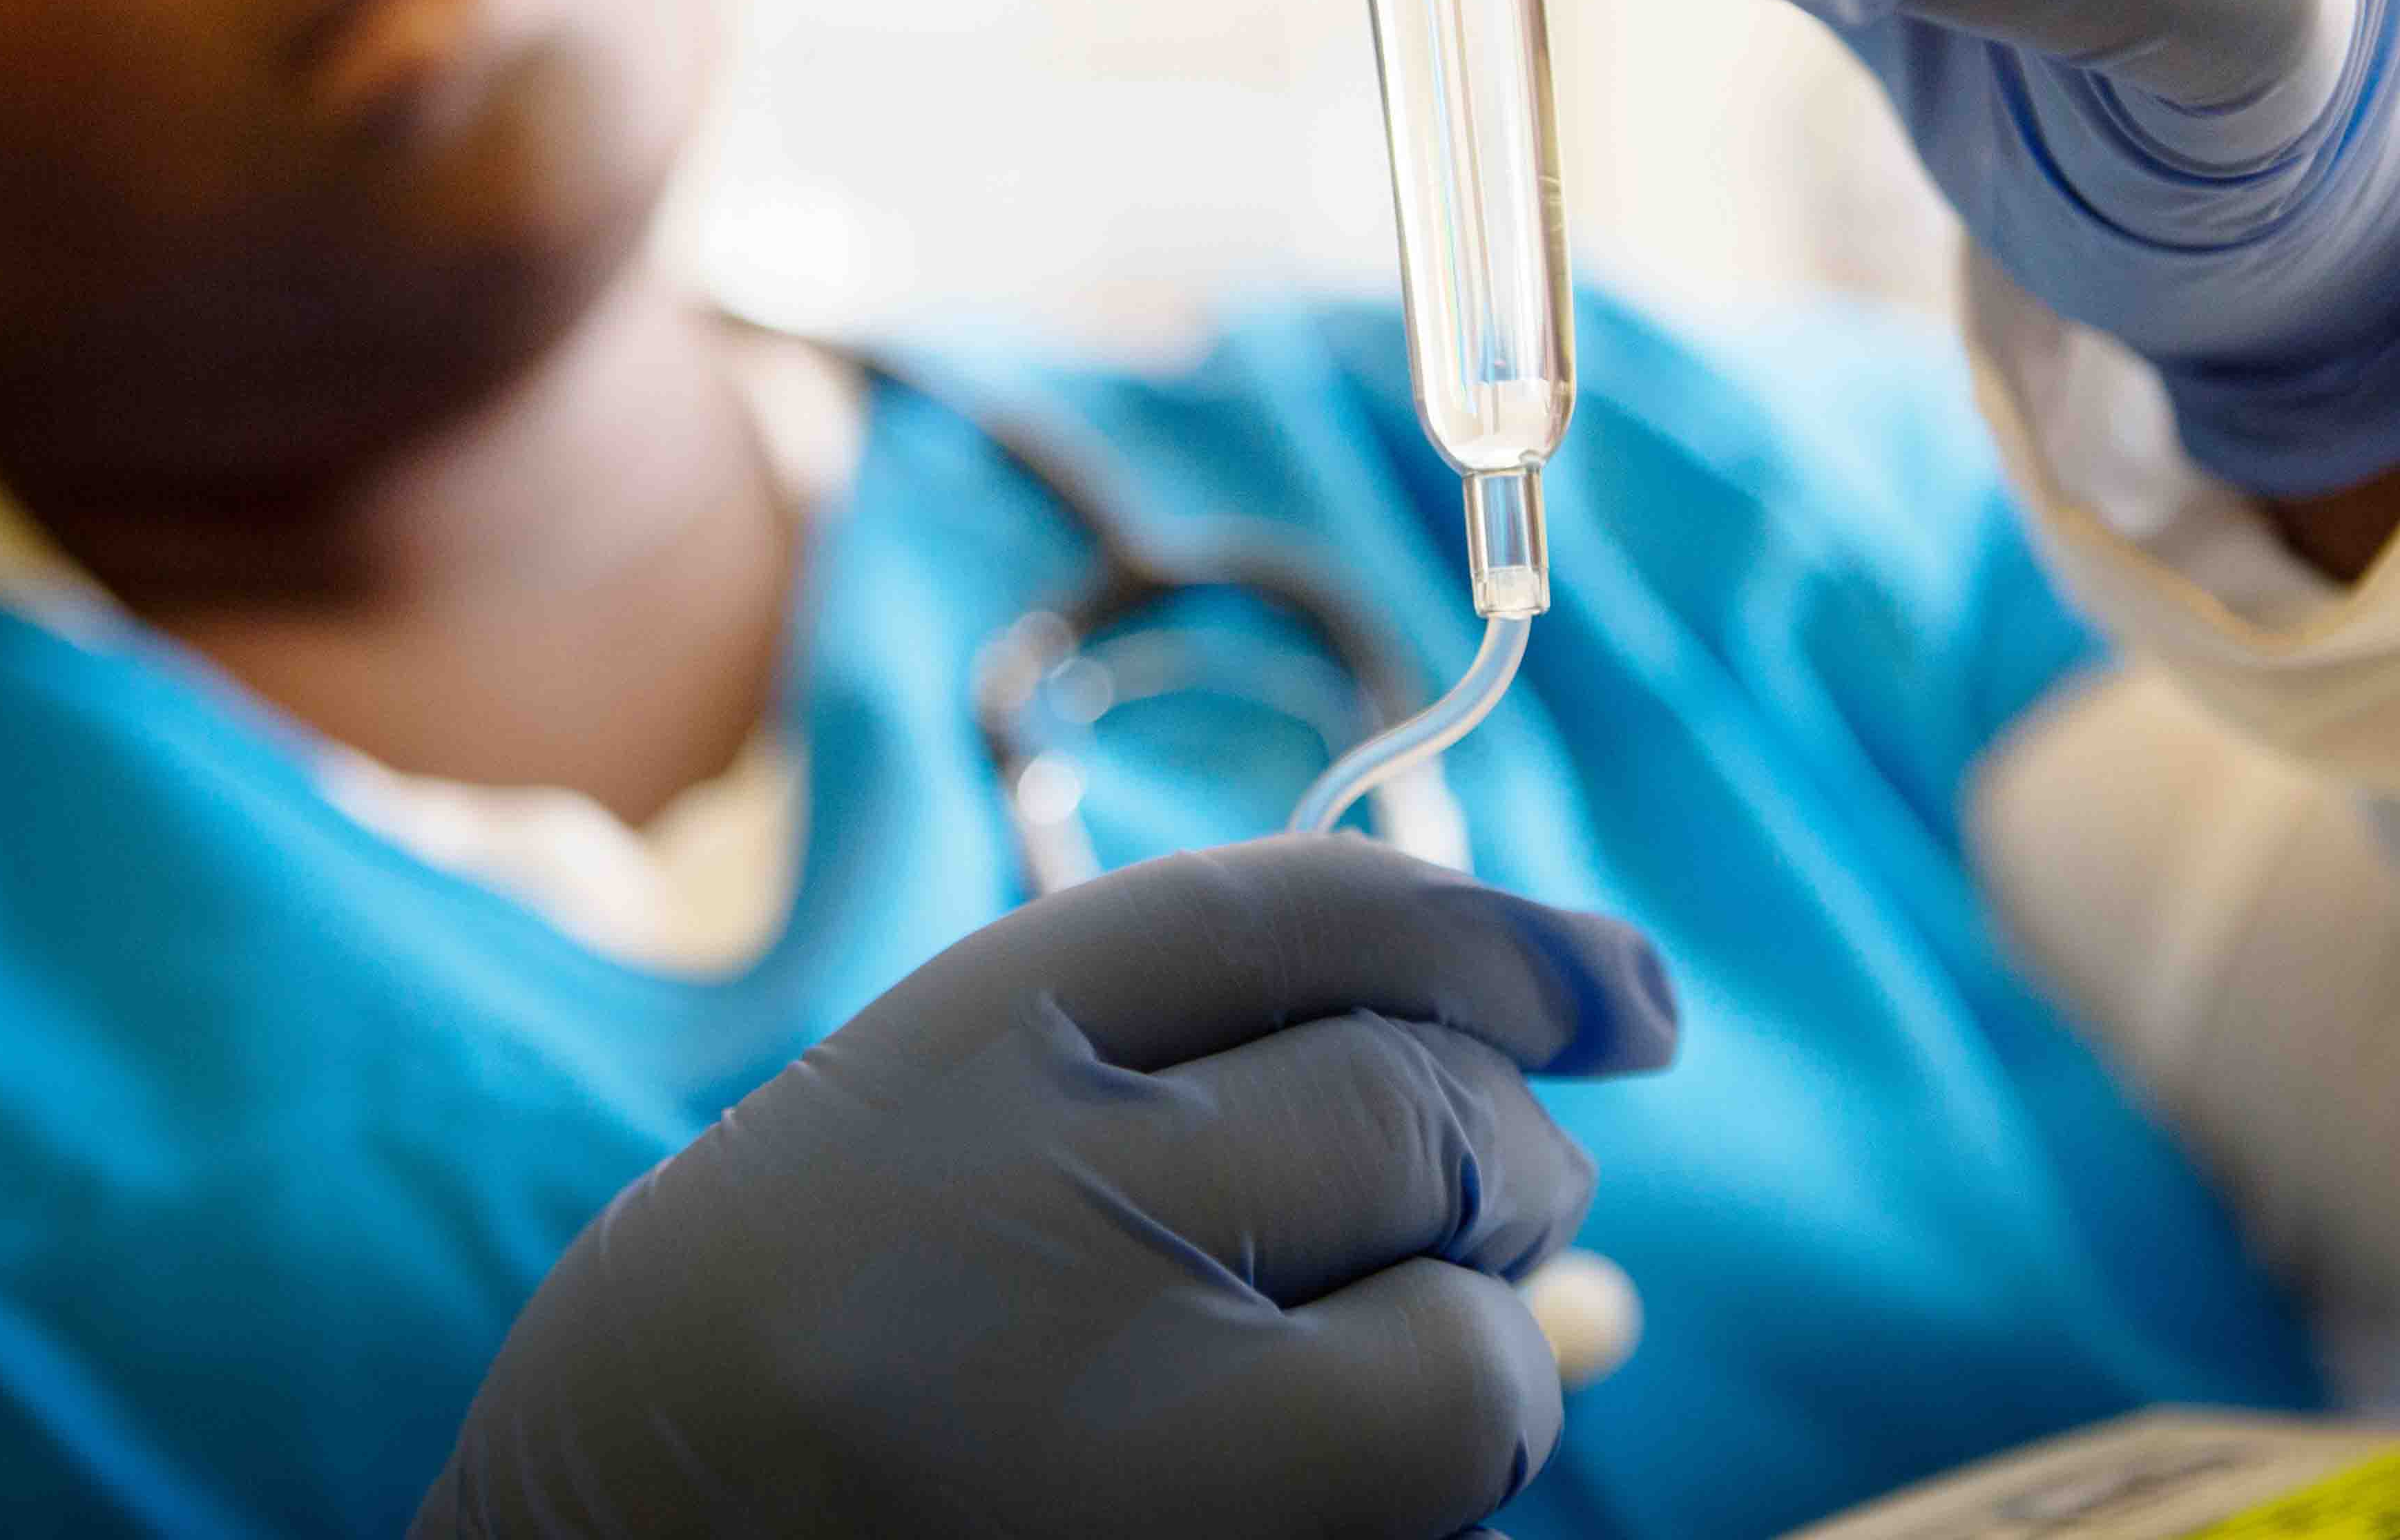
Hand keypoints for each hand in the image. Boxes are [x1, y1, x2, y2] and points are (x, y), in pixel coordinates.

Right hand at [409, 836, 1678, 1539]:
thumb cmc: (774, 1373)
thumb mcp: (940, 1168)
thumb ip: (1221, 1128)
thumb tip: (1608, 1279)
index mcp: (948, 1058)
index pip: (1295, 920)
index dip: (1498, 934)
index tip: (1624, 988)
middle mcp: (1035, 1223)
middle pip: (1416, 1114)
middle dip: (1502, 1160)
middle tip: (1481, 1213)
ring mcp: (1115, 1445)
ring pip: (1469, 1358)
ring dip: (1483, 1361)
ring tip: (1357, 1384)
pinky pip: (1423, 1530)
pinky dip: (1431, 1507)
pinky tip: (1319, 1502)